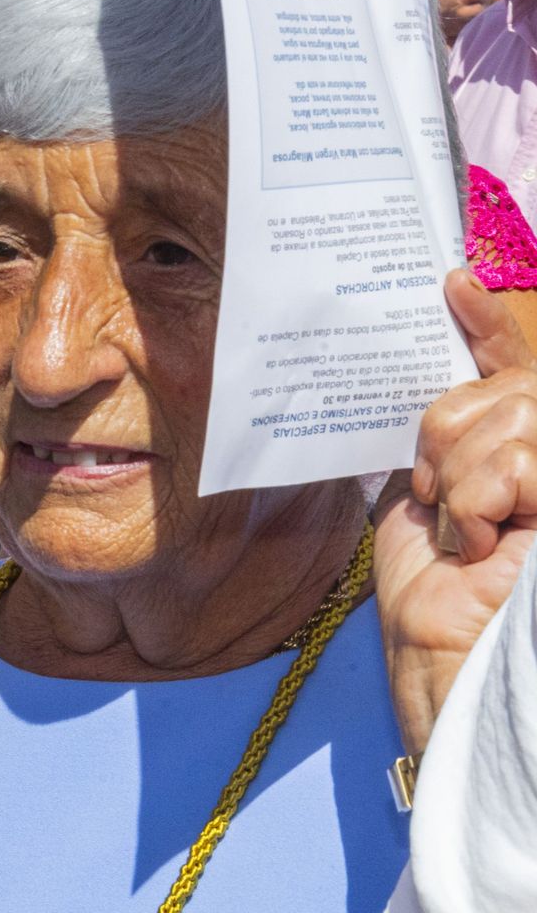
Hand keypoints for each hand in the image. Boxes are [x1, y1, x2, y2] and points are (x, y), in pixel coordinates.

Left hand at [376, 268, 536, 750]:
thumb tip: (439, 380)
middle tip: (440, 501)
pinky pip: (522, 453)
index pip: (513, 369)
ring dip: (463, 477)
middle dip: (448, 435)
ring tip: (465, 535)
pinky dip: (483, 496)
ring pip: (513, 415)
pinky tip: (482, 542)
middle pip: (502, 388)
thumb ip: (448, 440)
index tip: (454, 281)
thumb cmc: (437, 597)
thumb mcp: (429, 497)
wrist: (449, 670)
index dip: (487, 321)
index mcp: (518, 458)